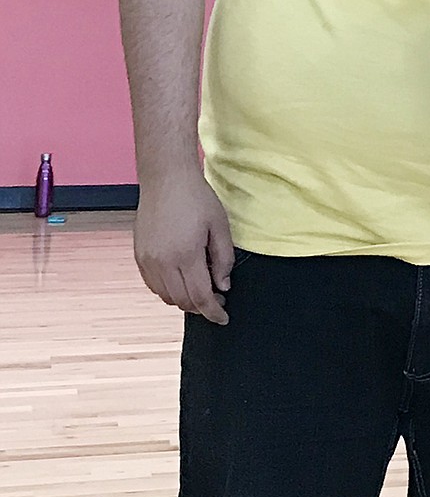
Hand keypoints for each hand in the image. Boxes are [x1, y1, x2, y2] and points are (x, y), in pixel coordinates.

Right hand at [133, 171, 234, 324]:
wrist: (165, 179)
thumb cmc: (196, 198)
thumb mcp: (219, 227)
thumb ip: (223, 260)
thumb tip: (223, 286)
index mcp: (185, 254)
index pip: (200, 297)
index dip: (214, 312)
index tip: (224, 318)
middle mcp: (162, 261)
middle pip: (182, 301)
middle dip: (201, 307)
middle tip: (217, 299)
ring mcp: (147, 259)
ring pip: (166, 296)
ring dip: (184, 300)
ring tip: (200, 288)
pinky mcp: (139, 255)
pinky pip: (153, 285)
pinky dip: (168, 290)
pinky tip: (181, 280)